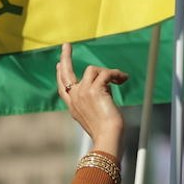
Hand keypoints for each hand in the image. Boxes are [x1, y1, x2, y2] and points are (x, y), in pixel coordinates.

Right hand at [58, 42, 127, 157]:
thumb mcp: (93, 116)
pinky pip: (106, 73)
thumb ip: (92, 102)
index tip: (59, 64)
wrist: (108, 137)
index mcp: (73, 106)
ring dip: (108, 72)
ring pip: (93, 70)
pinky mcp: (94, 90)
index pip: (63, 86)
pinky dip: (117, 74)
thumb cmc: (106, 132)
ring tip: (120, 79)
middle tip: (66, 45)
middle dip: (66, 56)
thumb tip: (103, 88)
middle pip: (66, 73)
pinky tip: (123, 78)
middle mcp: (75, 98)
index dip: (61, 74)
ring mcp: (83, 93)